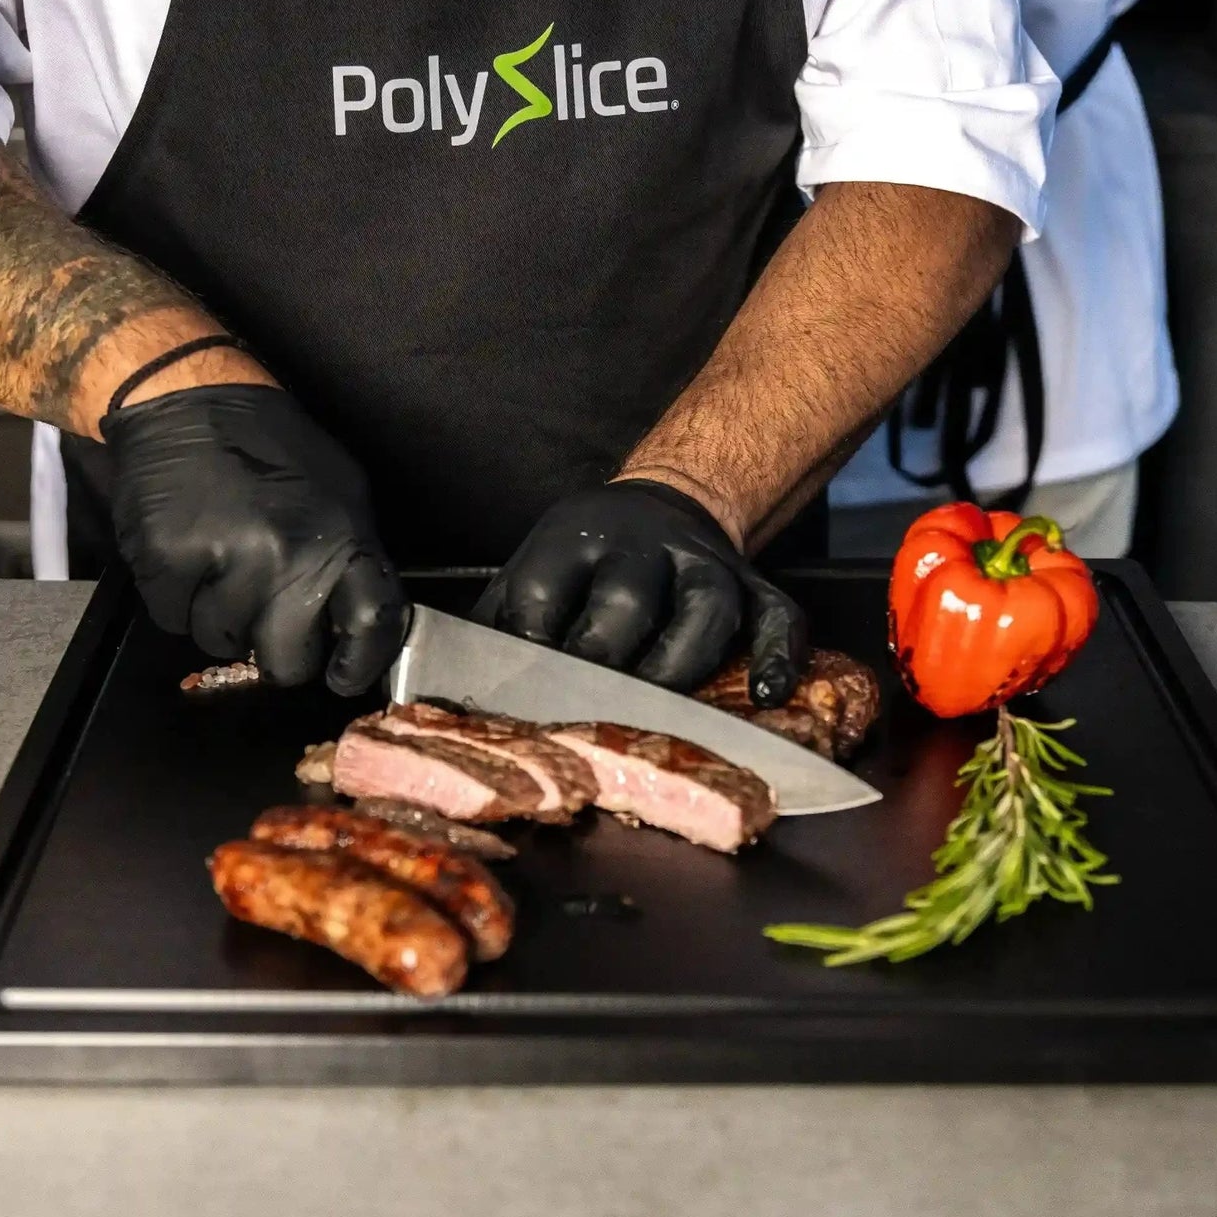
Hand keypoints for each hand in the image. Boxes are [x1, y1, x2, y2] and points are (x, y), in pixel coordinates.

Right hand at [101, 384, 406, 694]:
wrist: (189, 399)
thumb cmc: (270, 449)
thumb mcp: (339, 492)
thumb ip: (348, 558)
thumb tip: (354, 629)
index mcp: (342, 536)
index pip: (372, 623)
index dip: (359, 663)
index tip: (342, 676)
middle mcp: (288, 554)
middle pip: (288, 661)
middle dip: (275, 651)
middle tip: (261, 614)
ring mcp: (225, 558)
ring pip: (222, 643)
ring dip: (217, 618)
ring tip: (217, 562)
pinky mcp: (167, 559)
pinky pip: (172, 620)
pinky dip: (174, 599)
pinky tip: (184, 552)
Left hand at [475, 479, 807, 702]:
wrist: (664, 505)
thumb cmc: (581, 564)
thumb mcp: (528, 573)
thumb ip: (493, 626)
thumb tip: (436, 697)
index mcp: (573, 541)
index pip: (547, 592)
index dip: (534, 645)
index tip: (524, 691)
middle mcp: (643, 546)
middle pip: (627, 597)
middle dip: (606, 657)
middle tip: (589, 709)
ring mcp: (705, 565)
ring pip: (706, 608)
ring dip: (684, 662)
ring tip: (665, 711)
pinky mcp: (755, 586)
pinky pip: (779, 617)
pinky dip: (780, 655)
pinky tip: (766, 694)